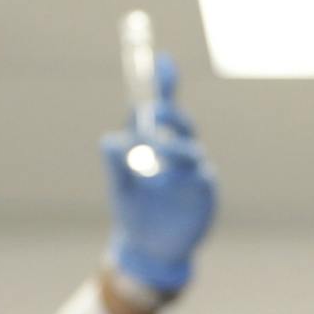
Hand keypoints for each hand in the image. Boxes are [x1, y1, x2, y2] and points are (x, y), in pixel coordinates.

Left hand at [101, 54, 216, 295]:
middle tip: (156, 112)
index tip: (161, 61)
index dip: (164, 85)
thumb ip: (114, 164)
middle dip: (171, 113)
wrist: (149, 252)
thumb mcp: (119, 189)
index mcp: (155, 146)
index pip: (161, 110)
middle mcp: (177, 155)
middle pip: (181, 124)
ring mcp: (193, 174)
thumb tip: (110, 140)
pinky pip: (201, 177)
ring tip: (158, 150)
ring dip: (175, 146)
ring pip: (192, 149)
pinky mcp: (204, 196)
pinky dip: (186, 175)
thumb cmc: (134, 216)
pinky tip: (169, 180)